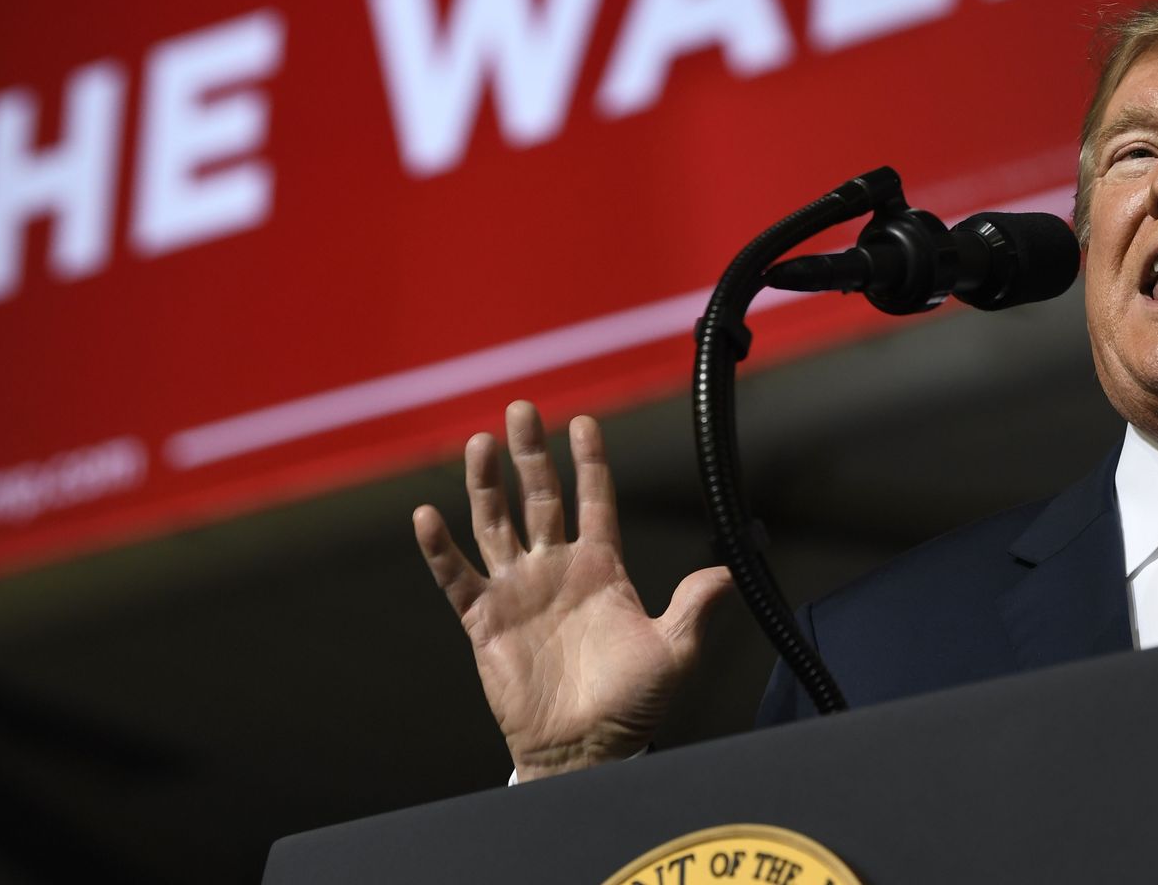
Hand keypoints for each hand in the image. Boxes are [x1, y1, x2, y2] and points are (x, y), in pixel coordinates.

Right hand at [413, 401, 734, 780]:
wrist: (585, 750)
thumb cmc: (631, 705)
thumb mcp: (673, 651)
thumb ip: (694, 606)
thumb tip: (730, 570)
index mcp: (601, 568)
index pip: (594, 500)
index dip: (589, 461)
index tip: (583, 422)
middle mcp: (556, 570)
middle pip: (539, 497)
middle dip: (530, 453)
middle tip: (521, 408)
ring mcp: (518, 591)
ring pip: (495, 523)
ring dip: (486, 484)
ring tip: (480, 442)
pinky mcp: (484, 620)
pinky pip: (457, 577)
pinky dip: (440, 548)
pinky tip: (427, 515)